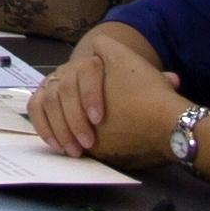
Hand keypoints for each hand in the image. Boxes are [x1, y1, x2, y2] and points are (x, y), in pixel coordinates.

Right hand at [33, 25, 173, 159]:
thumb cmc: (138, 94)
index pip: (87, 69)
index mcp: (96, 60)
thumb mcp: (150, 88)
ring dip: (60, 127)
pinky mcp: (45, 98)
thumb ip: (159, 83)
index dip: (90, 94)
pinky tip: (57, 144)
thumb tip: (173, 79)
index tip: (99, 120)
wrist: (120, 96)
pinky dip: (43, 124)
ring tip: (74, 150)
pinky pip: (36, 107)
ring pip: (48, 99)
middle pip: (65, 87)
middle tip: (87, 144)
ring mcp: (56, 81)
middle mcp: (72, 68)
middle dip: (74, 119)